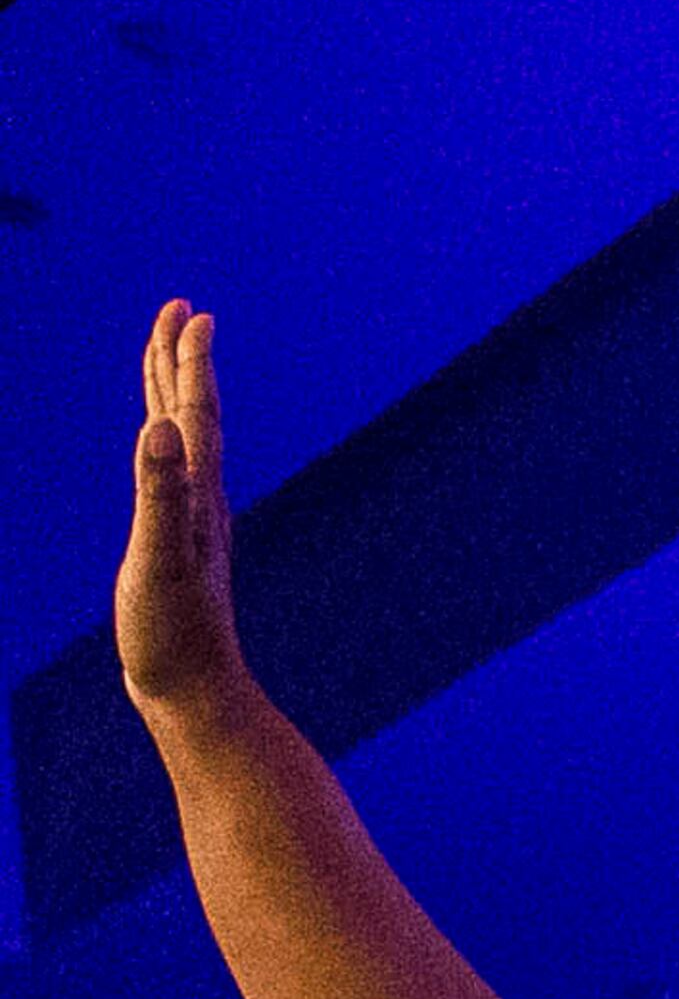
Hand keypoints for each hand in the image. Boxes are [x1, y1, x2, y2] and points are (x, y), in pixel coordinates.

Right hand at [117, 299, 251, 716]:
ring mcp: (191, 520)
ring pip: (182, 441)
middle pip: (191, 415)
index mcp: (196, 495)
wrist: (192, 689)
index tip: (191, 312)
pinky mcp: (178, 543)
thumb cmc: (172, 632)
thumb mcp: (158, 560)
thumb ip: (159, 495)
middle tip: (182, 309)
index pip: (194, 413)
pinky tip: (163, 448)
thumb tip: (161, 429)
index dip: (189, 362)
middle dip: (183, 361)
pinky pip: (171, 473)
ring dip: (175, 394)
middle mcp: (200, 500)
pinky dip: (164, 443)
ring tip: (170, 358)